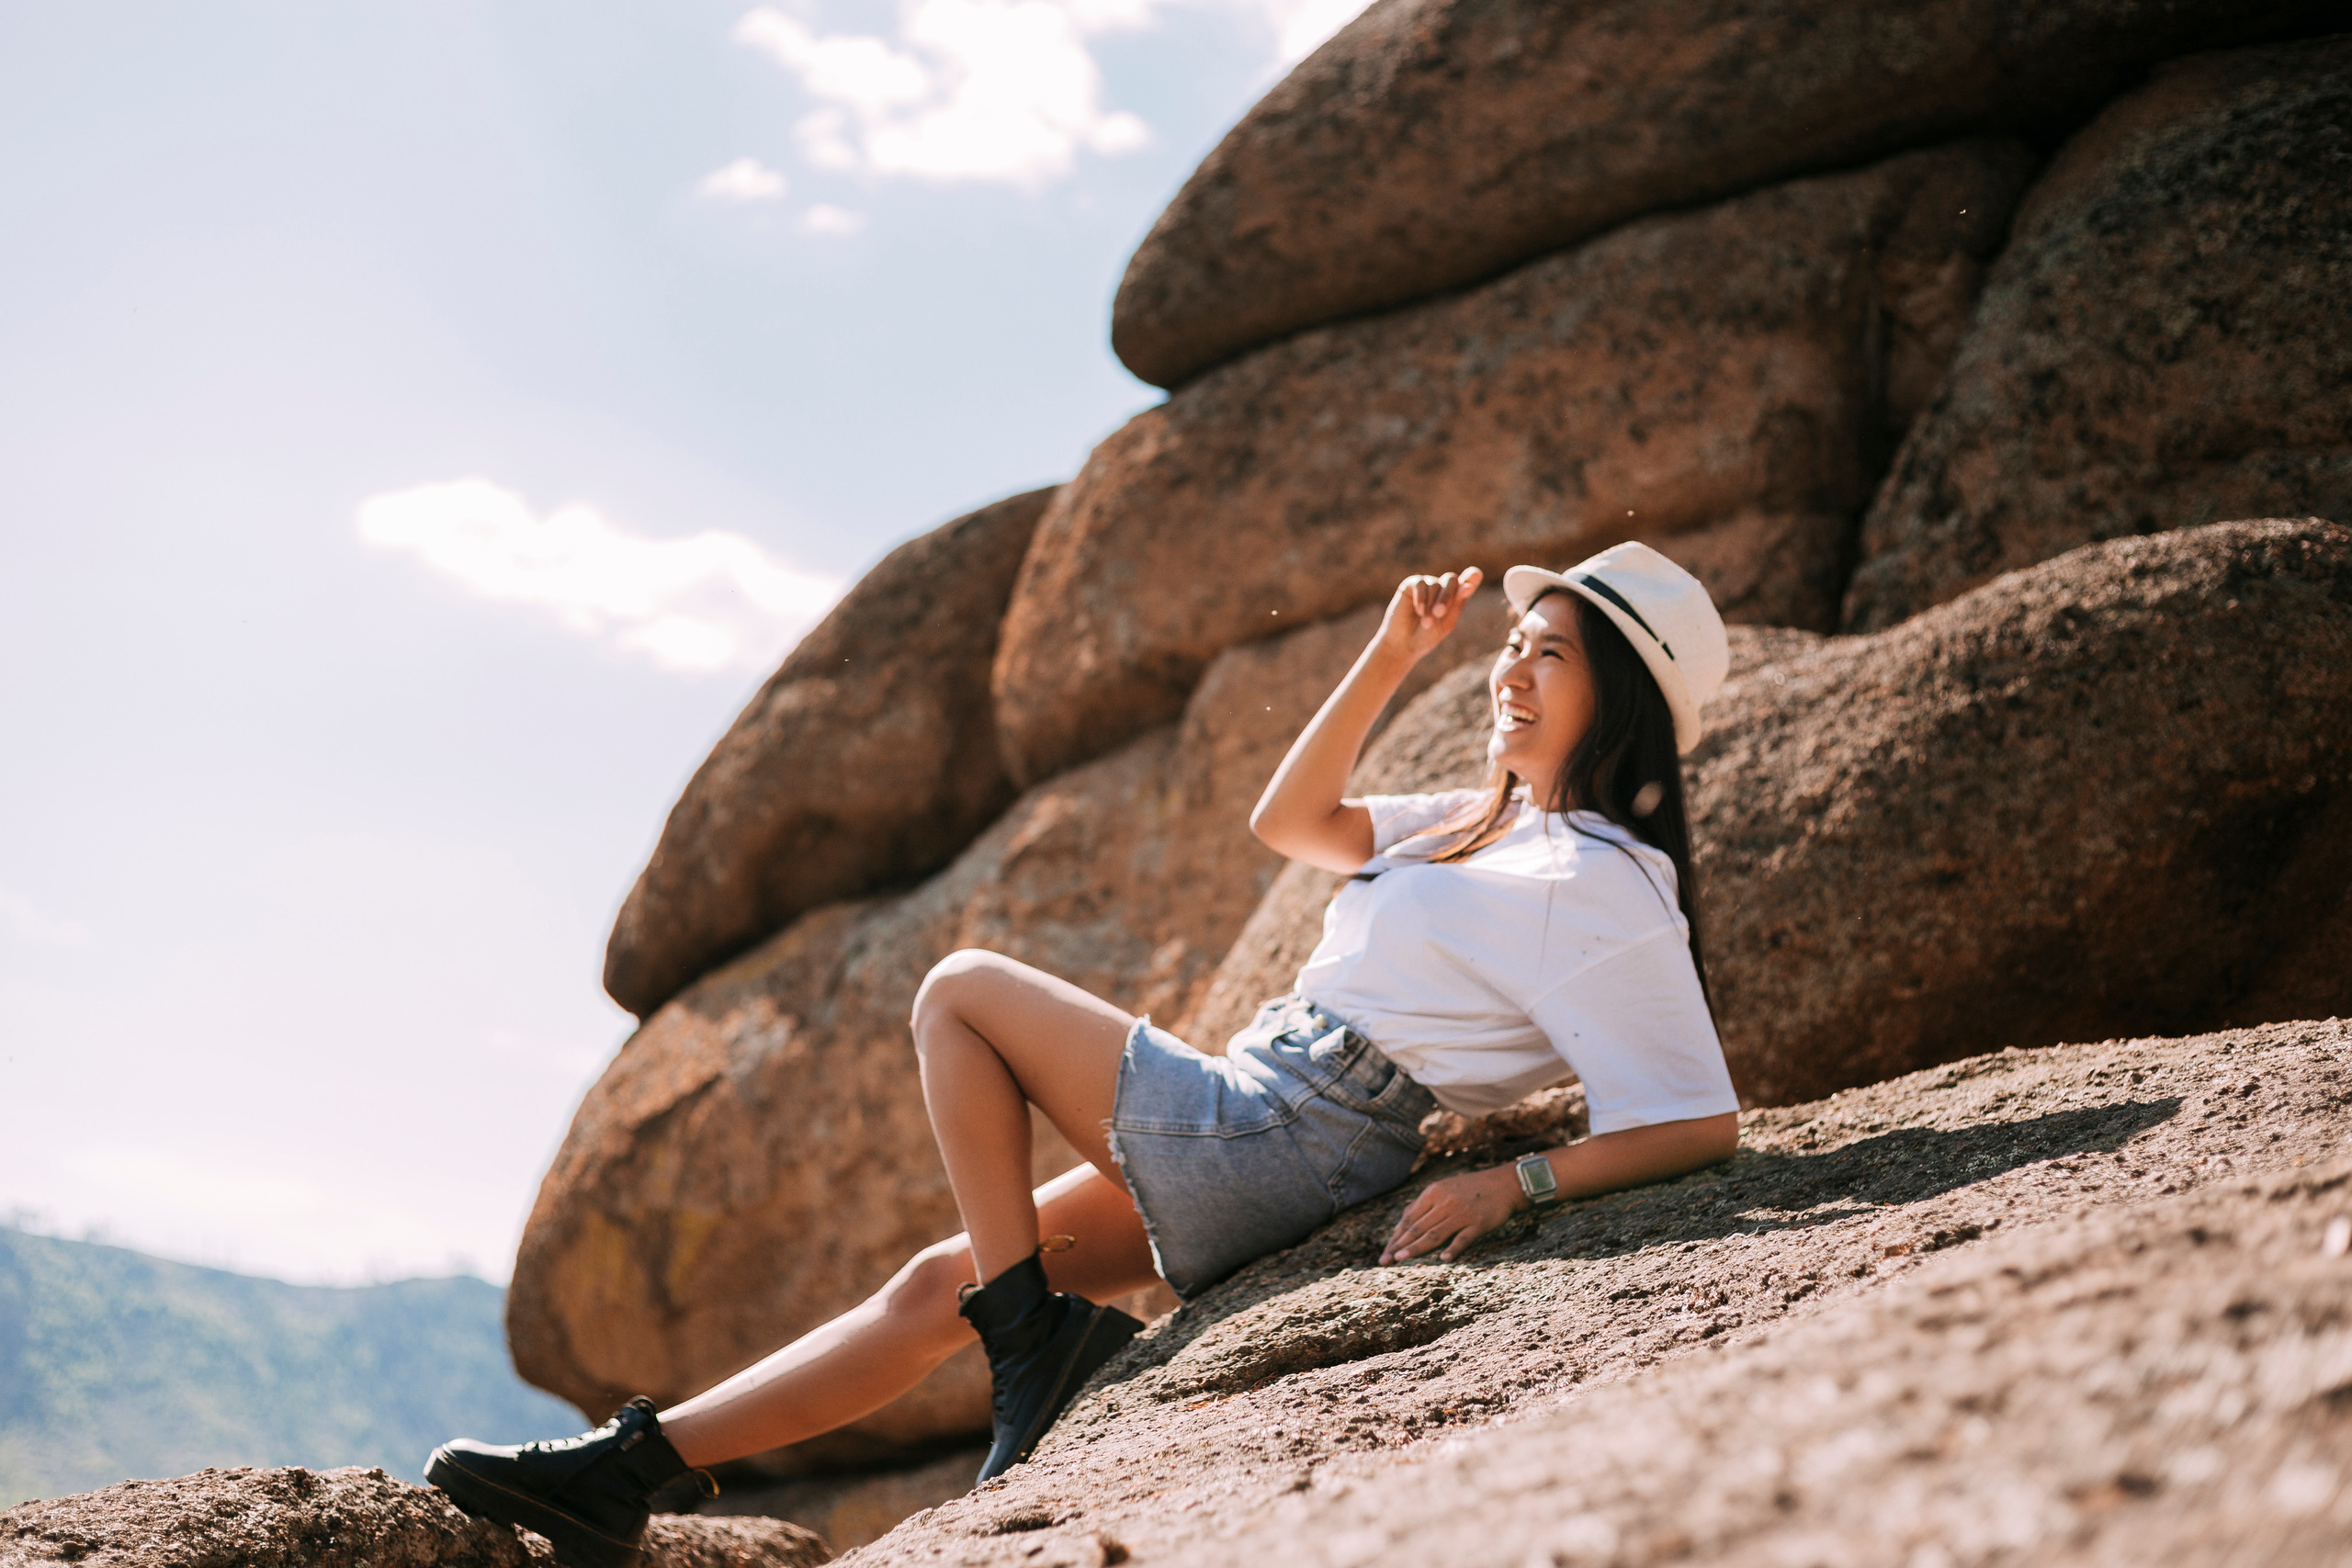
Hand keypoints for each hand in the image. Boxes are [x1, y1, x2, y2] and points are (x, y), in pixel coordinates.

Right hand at [1374, 567, 1483, 664]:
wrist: (1403, 644)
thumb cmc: (1427, 636)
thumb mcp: (1447, 622)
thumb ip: (1458, 603)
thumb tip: (1468, 585)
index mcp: (1455, 598)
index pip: (1467, 582)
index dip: (1472, 577)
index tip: (1476, 574)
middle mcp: (1442, 588)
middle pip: (1451, 579)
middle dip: (1447, 596)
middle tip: (1439, 613)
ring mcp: (1427, 585)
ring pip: (1435, 584)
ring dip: (1431, 604)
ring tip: (1426, 622)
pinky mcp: (1411, 584)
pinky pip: (1420, 583)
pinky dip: (1421, 598)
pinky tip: (1419, 611)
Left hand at [1379, 1165, 1521, 1263]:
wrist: (1505, 1184)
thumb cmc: (1471, 1188)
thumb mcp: (1444, 1188)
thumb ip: (1424, 1205)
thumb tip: (1401, 1224)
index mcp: (1434, 1192)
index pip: (1409, 1218)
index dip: (1396, 1236)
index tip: (1386, 1252)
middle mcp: (1445, 1202)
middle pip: (1418, 1227)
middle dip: (1399, 1245)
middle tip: (1385, 1260)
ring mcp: (1462, 1213)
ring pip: (1434, 1234)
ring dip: (1416, 1248)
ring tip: (1401, 1258)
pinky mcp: (1479, 1223)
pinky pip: (1463, 1238)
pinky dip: (1453, 1249)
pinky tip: (1444, 1259)